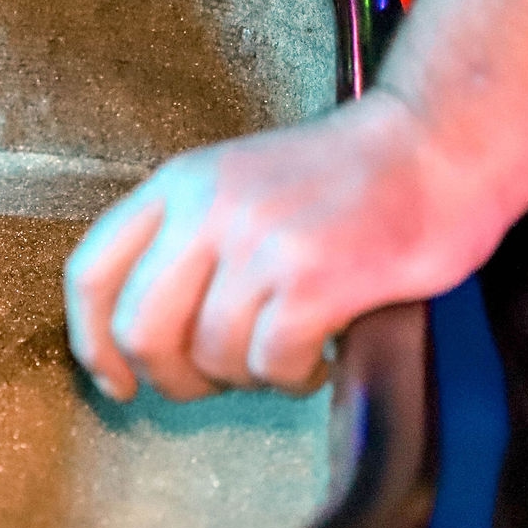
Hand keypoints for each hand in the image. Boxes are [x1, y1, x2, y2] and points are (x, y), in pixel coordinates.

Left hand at [64, 88, 504, 400]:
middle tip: (214, 381)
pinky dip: (291, 378)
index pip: (93, 273)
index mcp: (177, 186)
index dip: (92, 343)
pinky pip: (271, 364)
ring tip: (283, 353)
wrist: (435, 146)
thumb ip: (184, 242)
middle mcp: (206, 210)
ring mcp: (259, 242)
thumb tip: (140, 339)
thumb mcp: (236, 185)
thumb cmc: (340, 180)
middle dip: (172, 378)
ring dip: (246, 376)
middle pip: (141, 331)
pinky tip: (317, 355)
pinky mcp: (314, 277)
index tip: (115, 381)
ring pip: (210, 356)